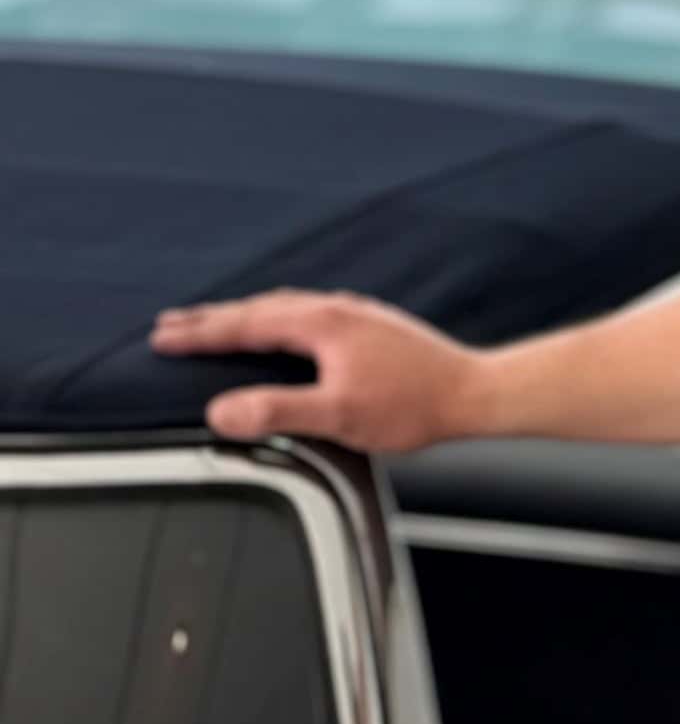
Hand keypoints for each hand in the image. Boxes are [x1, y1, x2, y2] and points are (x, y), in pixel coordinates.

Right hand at [150, 289, 483, 452]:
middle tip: (173, 323)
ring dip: (247, 315)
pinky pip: (308, 314)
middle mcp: (339, 309)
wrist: (473, 392)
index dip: (202, 332)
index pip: (247, 323)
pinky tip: (284, 332)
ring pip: (287, 308)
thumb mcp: (337, 415)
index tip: (162, 336)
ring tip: (218, 324)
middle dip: (215, 317)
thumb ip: (277, 412)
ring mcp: (357, 315)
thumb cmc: (413, 405)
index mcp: (324, 323)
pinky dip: (278, 320)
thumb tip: (221, 411)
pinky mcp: (371, 327)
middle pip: (263, 308)